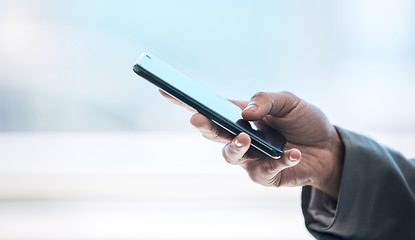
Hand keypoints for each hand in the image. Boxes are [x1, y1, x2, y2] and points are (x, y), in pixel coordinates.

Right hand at [159, 90, 343, 198]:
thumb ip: (266, 100)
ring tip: (246, 137)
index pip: (209, 107)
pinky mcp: (264, 175)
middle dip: (203, 125)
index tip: (165, 90)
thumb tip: (245, 111)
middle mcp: (239, 137)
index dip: (186, 101)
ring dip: (235, 145)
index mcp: (240, 116)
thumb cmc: (304, 121)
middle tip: (197, 117)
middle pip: (212, 133)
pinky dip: (278, 161)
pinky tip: (292, 153)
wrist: (329, 148)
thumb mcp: (289, 102)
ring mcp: (249, 158)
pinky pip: (264, 170)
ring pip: (230, 155)